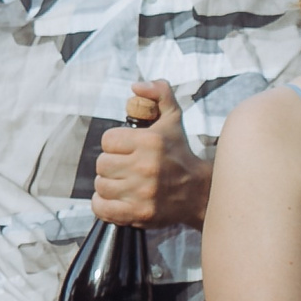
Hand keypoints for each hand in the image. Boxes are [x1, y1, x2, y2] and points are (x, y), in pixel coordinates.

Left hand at [92, 80, 210, 228]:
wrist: (199, 192)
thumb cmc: (180, 154)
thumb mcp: (173, 118)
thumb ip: (159, 93)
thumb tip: (136, 86)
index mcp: (150, 142)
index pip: (107, 140)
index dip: (114, 144)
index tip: (127, 149)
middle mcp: (145, 167)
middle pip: (101, 164)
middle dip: (112, 165)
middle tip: (126, 168)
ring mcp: (142, 192)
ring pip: (101, 185)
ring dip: (109, 185)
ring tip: (125, 183)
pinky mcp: (139, 214)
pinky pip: (102, 208)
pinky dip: (103, 205)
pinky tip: (116, 199)